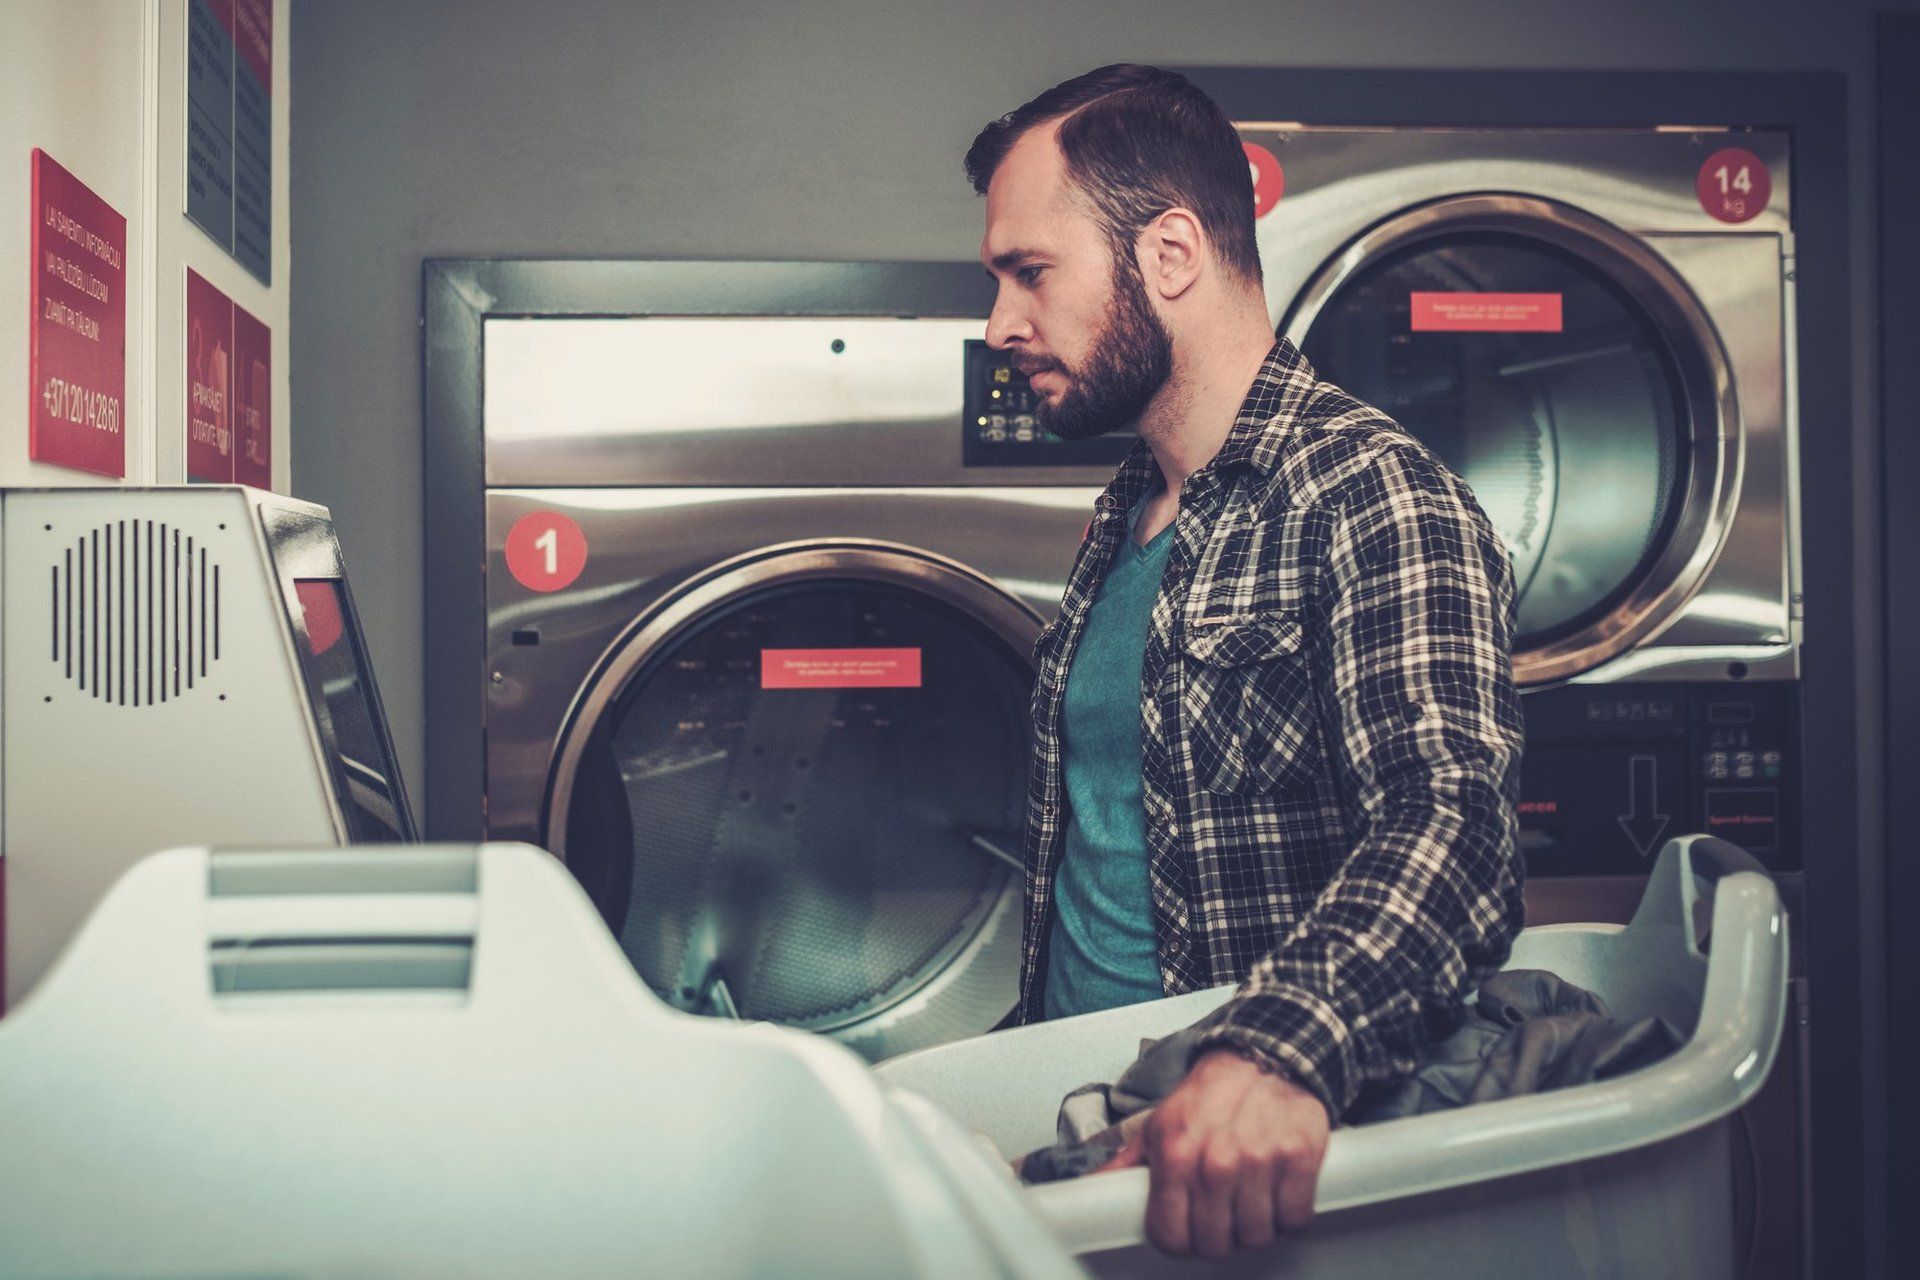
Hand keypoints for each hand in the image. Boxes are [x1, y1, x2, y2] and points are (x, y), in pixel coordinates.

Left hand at [1096, 1047, 1328, 1258]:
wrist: (1261, 1056)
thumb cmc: (1208, 1097)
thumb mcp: (1159, 1126)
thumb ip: (1127, 1164)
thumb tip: (1093, 1190)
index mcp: (1174, 1154)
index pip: (1171, 1236)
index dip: (1179, 1242)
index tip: (1188, 1233)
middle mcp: (1215, 1161)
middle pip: (1216, 1244)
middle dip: (1219, 1238)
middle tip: (1223, 1217)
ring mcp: (1259, 1160)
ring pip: (1257, 1236)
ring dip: (1256, 1228)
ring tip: (1250, 1201)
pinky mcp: (1298, 1158)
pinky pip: (1296, 1219)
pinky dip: (1290, 1216)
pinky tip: (1279, 1195)